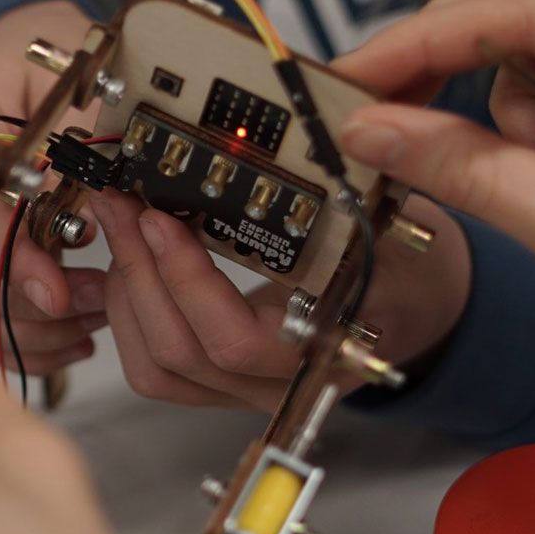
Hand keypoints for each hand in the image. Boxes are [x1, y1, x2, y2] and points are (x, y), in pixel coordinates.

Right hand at [0, 0, 110, 375]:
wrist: (23, 58)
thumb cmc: (44, 64)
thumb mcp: (65, 80)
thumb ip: (74, 137)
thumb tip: (89, 203)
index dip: (15, 258)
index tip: (57, 291)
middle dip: (34, 302)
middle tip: (98, 300)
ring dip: (38, 328)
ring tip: (98, 318)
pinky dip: (29, 342)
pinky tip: (76, 339)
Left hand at [89, 189, 470, 413]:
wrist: (415, 307)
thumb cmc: (403, 264)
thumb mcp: (388, 226)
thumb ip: (344, 200)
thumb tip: (302, 143)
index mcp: (324, 348)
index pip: (235, 342)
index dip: (185, 283)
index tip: (159, 217)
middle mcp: (279, 383)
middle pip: (181, 356)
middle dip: (138, 275)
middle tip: (119, 206)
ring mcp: (245, 391)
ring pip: (159, 370)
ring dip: (126, 297)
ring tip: (120, 230)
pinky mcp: (220, 385)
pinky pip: (158, 371)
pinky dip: (129, 318)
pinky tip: (129, 266)